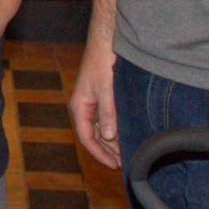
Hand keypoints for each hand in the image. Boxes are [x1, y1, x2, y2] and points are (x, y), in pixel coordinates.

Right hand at [70, 46, 120, 168]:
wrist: (106, 43)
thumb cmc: (102, 63)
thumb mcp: (106, 89)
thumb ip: (108, 113)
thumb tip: (109, 136)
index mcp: (79, 107)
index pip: (87, 138)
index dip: (99, 153)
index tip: (114, 165)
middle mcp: (85, 108)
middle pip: (95, 137)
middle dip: (109, 151)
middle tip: (126, 163)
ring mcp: (94, 104)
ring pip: (103, 129)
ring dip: (114, 142)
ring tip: (129, 152)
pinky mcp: (103, 99)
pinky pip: (108, 120)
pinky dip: (117, 130)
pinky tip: (128, 135)